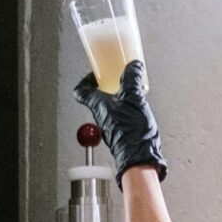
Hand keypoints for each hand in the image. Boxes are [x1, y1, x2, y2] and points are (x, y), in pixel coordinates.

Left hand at [75, 57, 166, 183]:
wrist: (139, 155)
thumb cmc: (131, 132)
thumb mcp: (133, 96)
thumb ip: (132, 78)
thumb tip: (133, 66)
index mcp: (98, 105)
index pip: (81, 91)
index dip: (86, 80)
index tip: (96, 73)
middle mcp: (101, 116)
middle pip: (97, 97)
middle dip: (107, 86)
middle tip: (117, 79)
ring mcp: (110, 125)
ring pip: (110, 107)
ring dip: (119, 97)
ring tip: (132, 91)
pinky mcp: (121, 132)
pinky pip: (120, 116)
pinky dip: (127, 108)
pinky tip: (139, 107)